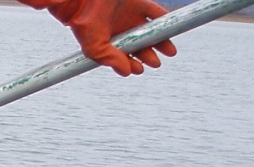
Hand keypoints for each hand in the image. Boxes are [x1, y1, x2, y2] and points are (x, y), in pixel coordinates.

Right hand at [29, 0, 178, 74]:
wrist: (83, 1)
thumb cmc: (84, 22)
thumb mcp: (95, 48)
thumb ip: (111, 60)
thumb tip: (127, 72)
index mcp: (109, 42)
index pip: (125, 56)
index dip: (133, 64)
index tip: (139, 69)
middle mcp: (121, 31)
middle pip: (139, 45)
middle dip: (149, 56)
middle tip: (157, 63)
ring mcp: (130, 17)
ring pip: (149, 31)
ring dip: (160, 40)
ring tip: (170, 51)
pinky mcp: (137, 4)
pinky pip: (154, 12)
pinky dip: (162, 19)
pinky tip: (169, 27)